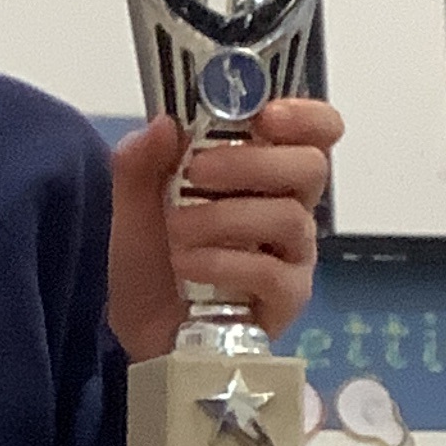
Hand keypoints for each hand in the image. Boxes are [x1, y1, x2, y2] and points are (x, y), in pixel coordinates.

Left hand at [107, 100, 344, 365]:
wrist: (138, 330)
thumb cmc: (149, 260)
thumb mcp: (129, 204)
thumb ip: (140, 162)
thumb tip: (164, 124)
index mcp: (264, 171)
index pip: (316, 132)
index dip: (304, 116)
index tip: (264, 116)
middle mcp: (290, 206)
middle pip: (310, 166)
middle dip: (251, 163)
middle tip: (197, 173)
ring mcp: (293, 255)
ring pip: (288, 217)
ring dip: (225, 217)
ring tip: (177, 230)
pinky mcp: (286, 299)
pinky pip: (273, 273)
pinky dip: (225, 262)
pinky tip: (188, 264)